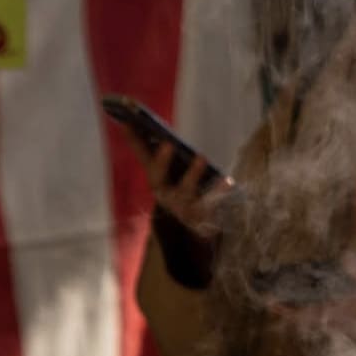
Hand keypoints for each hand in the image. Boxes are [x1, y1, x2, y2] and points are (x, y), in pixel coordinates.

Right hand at [120, 130, 234, 239]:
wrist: (194, 232)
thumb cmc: (185, 192)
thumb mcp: (174, 173)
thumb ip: (164, 152)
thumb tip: (158, 128)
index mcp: (156, 179)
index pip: (142, 156)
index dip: (133, 141)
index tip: (127, 123)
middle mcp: (165, 194)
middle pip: (158, 179)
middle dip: (161, 162)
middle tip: (167, 144)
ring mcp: (181, 207)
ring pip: (184, 193)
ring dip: (191, 175)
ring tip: (201, 157)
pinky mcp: (199, 218)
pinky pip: (210, 204)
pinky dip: (218, 192)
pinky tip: (228, 180)